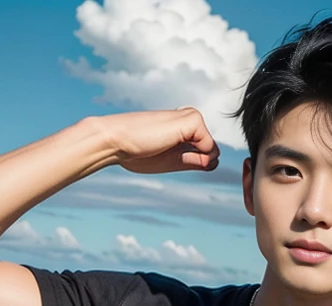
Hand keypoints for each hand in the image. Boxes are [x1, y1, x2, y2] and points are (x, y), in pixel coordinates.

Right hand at [94, 109, 219, 174]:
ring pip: (213, 151)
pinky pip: (210, 148)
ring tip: (165, 148)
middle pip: (212, 152)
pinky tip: (172, 145)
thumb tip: (215, 162)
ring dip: (195, 159)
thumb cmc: (136, 152)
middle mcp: (189, 118)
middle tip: (164, 153)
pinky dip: (197, 155)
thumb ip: (193, 161)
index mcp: (182, 126)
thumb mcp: (172, 161)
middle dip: (198, 162)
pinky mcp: (192, 121)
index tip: (166, 158)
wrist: (116, 141)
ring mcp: (191, 118)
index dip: (195, 163)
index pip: (205, 151)